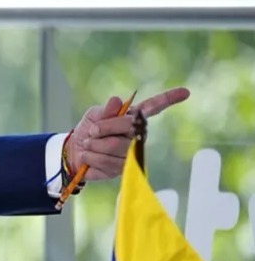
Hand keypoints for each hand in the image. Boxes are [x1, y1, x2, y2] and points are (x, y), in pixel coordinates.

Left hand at [64, 87, 189, 181]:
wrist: (76, 152)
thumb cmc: (88, 131)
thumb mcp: (93, 116)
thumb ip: (104, 111)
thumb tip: (116, 101)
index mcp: (132, 117)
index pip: (153, 107)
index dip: (168, 99)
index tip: (185, 92)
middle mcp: (137, 134)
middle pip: (127, 126)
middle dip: (103, 128)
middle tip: (92, 132)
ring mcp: (132, 152)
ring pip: (114, 145)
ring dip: (94, 145)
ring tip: (90, 145)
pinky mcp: (124, 168)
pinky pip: (106, 161)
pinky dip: (92, 157)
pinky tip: (90, 157)